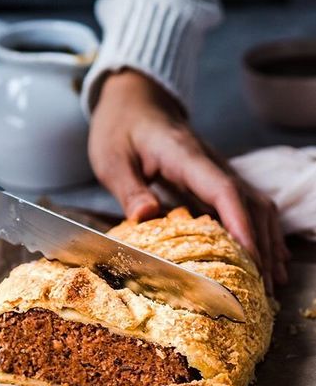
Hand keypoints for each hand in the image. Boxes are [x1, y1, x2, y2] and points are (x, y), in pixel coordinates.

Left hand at [89, 69, 288, 293]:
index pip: (222, 190)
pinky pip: (246, 203)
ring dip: (268, 239)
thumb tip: (147, 217)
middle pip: (249, 201)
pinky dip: (260, 230)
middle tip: (265, 286)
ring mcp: (216, 169)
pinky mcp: (214, 177)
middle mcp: (209, 162)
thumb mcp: (111, 158)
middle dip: (262, 243)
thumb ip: (129, 188)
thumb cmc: (120, 128)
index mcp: (183, 155)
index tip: (251, 258)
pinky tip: (266, 254)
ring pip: (256, 203)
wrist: (134, 100)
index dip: (240, 224)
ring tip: (273, 280)